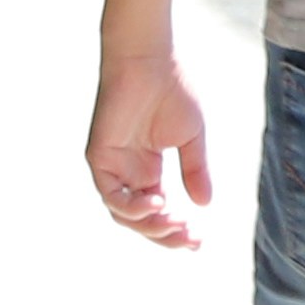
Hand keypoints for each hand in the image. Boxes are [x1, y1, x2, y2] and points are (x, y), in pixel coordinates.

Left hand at [87, 51, 214, 246]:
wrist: (150, 62)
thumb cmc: (172, 91)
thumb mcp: (191, 138)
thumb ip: (195, 171)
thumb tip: (205, 205)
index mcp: (148, 170)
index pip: (158, 211)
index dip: (176, 230)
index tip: (199, 242)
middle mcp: (128, 173)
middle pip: (141, 219)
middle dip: (165, 234)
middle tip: (189, 239)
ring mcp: (112, 167)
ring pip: (124, 213)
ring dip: (150, 224)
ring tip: (174, 223)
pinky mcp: (100, 158)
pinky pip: (111, 194)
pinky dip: (131, 205)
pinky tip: (156, 202)